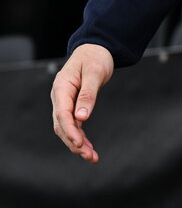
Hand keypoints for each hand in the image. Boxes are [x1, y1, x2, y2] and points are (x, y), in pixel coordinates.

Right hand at [51, 44, 113, 162]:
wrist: (95, 50)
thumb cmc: (95, 58)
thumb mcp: (95, 72)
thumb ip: (88, 94)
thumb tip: (82, 117)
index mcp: (62, 87)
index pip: (62, 114)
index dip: (70, 130)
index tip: (79, 143)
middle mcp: (60, 97)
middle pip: (62, 125)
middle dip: (74, 142)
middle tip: (89, 155)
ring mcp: (65, 102)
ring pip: (66, 128)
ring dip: (77, 144)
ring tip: (92, 157)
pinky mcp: (72, 106)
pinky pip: (74, 125)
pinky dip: (81, 137)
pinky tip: (89, 149)